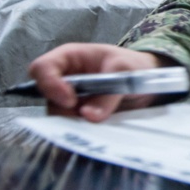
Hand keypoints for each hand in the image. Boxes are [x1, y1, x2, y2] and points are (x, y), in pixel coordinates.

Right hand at [27, 43, 170, 122]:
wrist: (147, 80)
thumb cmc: (133, 65)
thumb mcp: (125, 71)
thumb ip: (109, 94)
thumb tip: (88, 116)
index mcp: (69, 58)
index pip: (42, 68)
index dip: (49, 85)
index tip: (71, 101)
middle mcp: (64, 79)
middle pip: (46, 97)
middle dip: (64, 109)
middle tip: (86, 116)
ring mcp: (70, 99)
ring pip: (58, 116)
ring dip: (75, 123)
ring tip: (99, 120)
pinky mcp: (79, 116)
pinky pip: (72, 126)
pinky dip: (83, 131)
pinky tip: (99, 131)